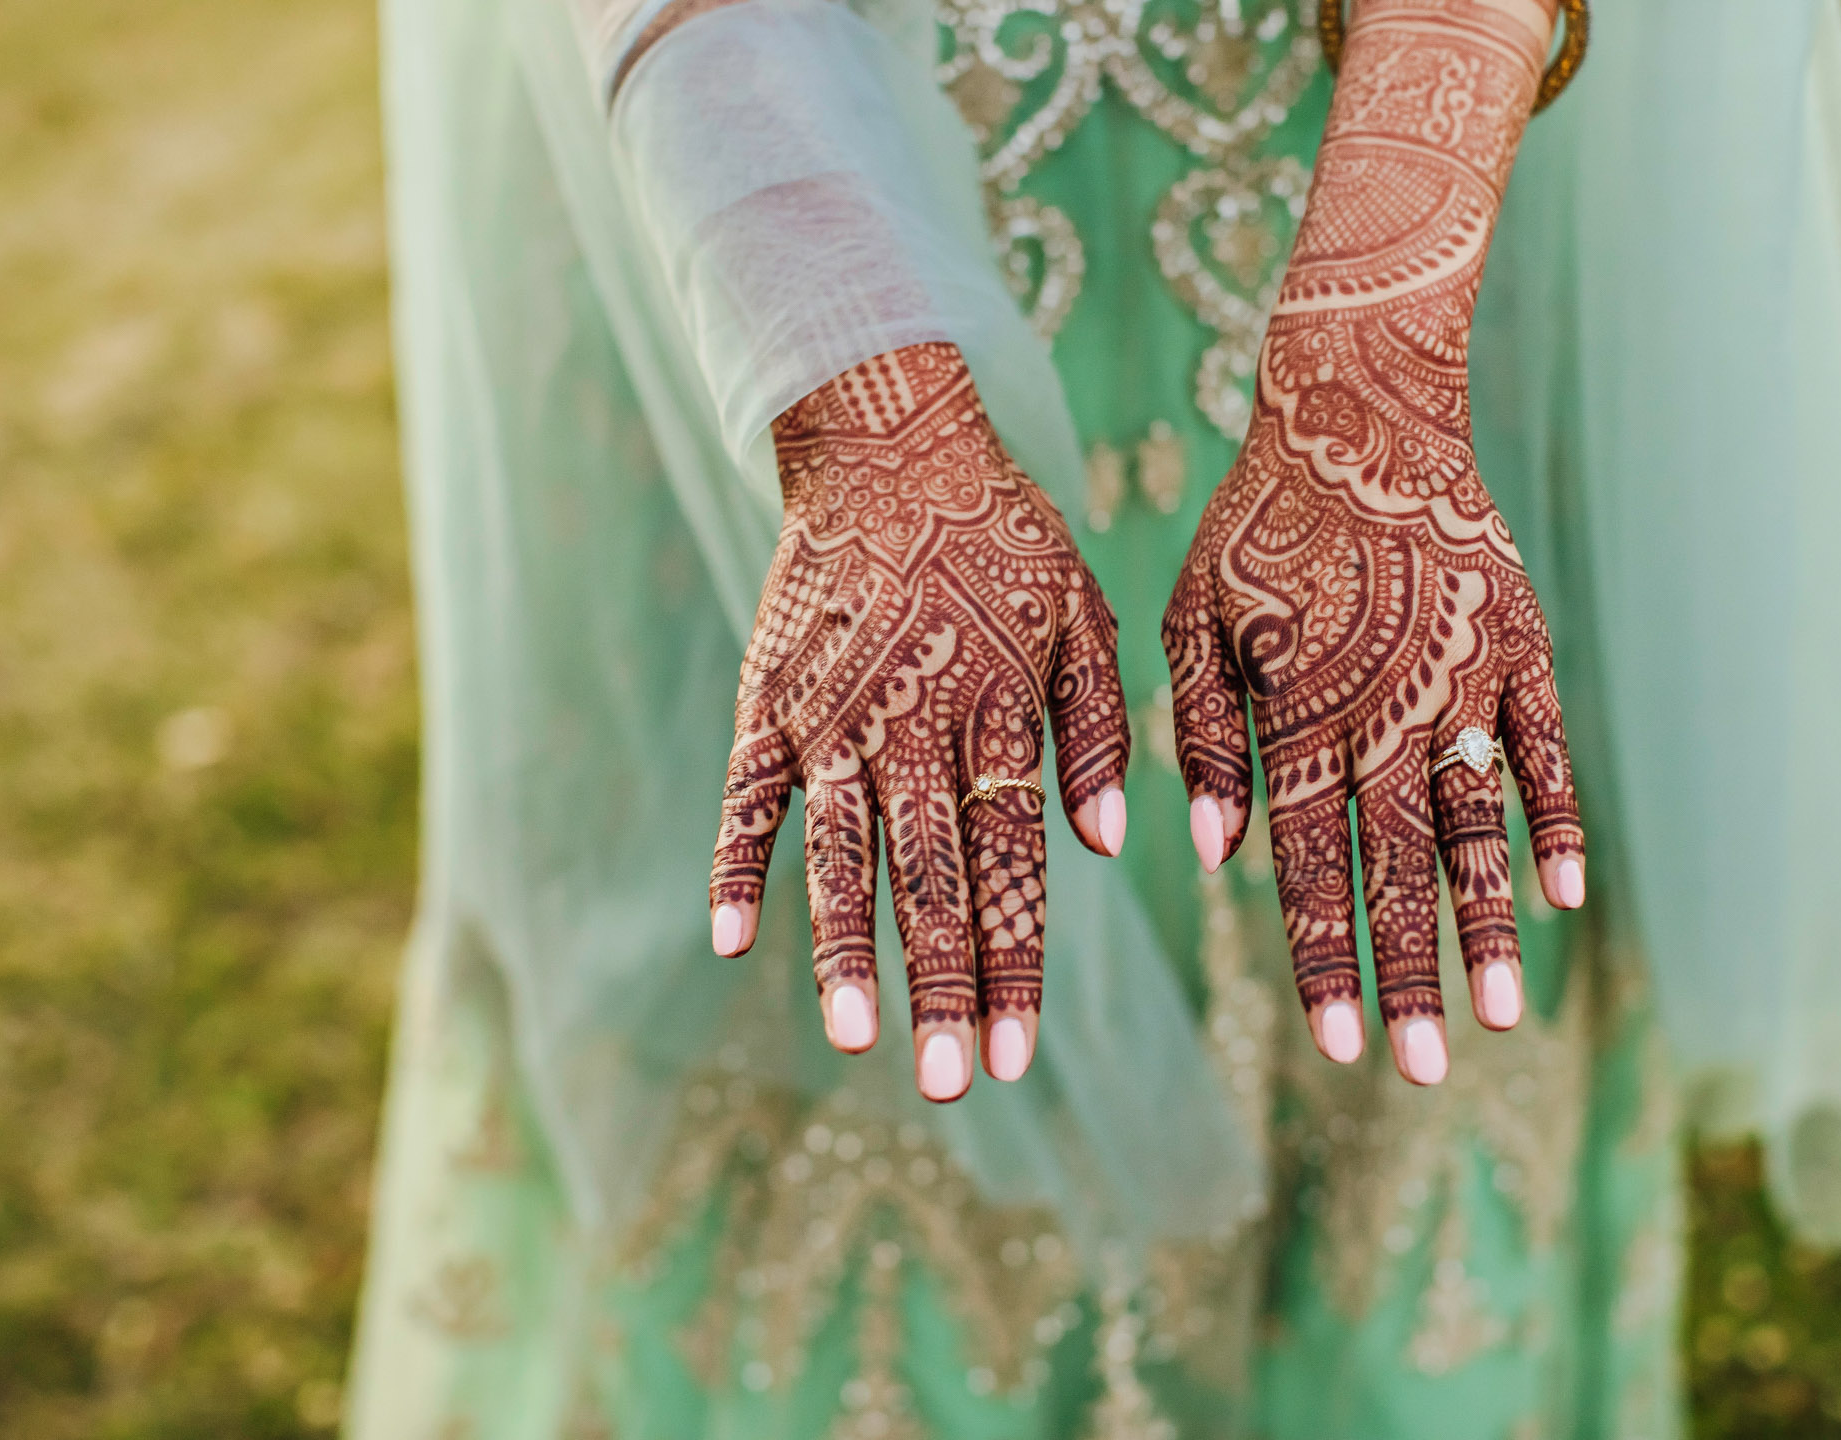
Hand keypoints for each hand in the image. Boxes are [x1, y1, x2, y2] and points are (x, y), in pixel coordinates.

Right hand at [709, 343, 1130, 1102]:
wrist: (886, 441)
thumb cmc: (1004, 534)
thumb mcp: (1084, 613)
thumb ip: (1094, 732)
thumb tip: (1111, 850)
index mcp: (998, 708)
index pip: (1010, 863)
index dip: (1013, 962)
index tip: (1018, 1055)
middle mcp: (912, 723)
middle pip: (929, 876)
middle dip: (942, 986)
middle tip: (950, 1084)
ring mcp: (830, 716)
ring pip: (838, 853)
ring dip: (844, 951)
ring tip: (857, 1040)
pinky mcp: (767, 700)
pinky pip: (744, 797)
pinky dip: (734, 867)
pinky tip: (729, 944)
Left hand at [1162, 0, 1582, 1084]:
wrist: (1361, 410)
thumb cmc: (1257, 520)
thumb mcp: (1196, 619)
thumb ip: (1209, 740)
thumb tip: (1219, 855)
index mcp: (1304, 713)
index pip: (1311, 863)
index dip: (1324, 958)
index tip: (1339, 1045)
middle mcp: (1389, 711)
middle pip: (1399, 869)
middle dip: (1407, 976)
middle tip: (1417, 1072)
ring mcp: (1467, 681)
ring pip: (1481, 826)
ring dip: (1491, 924)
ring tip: (1506, 1015)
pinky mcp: (1522, 646)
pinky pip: (1546, 752)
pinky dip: (1554, 823)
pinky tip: (1564, 897)